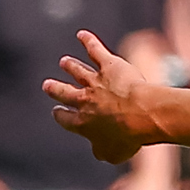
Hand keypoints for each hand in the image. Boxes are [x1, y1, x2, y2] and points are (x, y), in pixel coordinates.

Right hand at [47, 31, 163, 164]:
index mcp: (84, 123)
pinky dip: (88, 41)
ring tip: (65, 61)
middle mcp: (85, 101)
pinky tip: (82, 34)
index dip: (61, 115)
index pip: (66, 119)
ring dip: (70, 66)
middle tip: (48, 85)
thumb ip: (102, 153)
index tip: (57, 112)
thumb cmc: (129, 137)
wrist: (142, 115)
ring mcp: (95, 82)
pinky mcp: (109, 66)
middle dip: (55, 89)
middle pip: (64, 93)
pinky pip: (95, 50)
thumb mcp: (113, 154)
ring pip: (78, 71)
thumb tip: (99, 152)